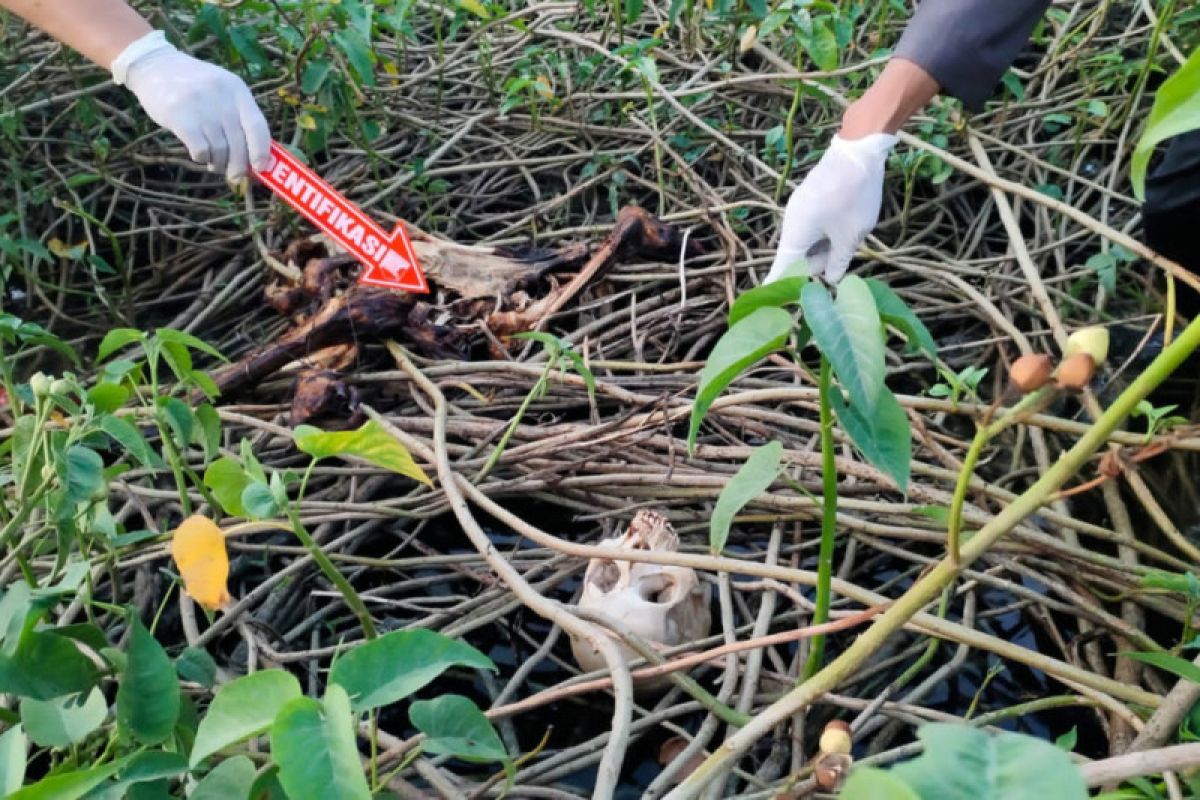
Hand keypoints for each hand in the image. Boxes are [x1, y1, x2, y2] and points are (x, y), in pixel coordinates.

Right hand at [113, 31, 269, 179]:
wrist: (155, 65)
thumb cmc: (195, 87)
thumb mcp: (222, 91)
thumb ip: (239, 117)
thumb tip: (256, 157)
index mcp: (237, 90)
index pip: (258, 127)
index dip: (261, 152)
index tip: (260, 168)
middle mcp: (222, 97)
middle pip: (239, 144)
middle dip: (239, 166)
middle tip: (234, 175)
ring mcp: (200, 106)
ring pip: (220, 151)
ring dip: (218, 163)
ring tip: (214, 163)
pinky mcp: (179, 116)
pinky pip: (200, 150)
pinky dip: (202, 158)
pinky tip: (199, 154)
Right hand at [766, 133, 895, 283]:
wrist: (857, 150)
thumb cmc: (853, 197)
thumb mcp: (851, 236)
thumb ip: (839, 262)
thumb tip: (831, 280)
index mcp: (796, 235)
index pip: (782, 269)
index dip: (780, 286)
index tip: (769, 302)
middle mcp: (792, 222)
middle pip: (798, 256)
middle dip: (816, 265)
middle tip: (841, 267)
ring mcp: (800, 208)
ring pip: (808, 240)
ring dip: (825, 248)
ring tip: (849, 240)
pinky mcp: (810, 199)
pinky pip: (813, 225)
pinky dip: (825, 233)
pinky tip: (846, 228)